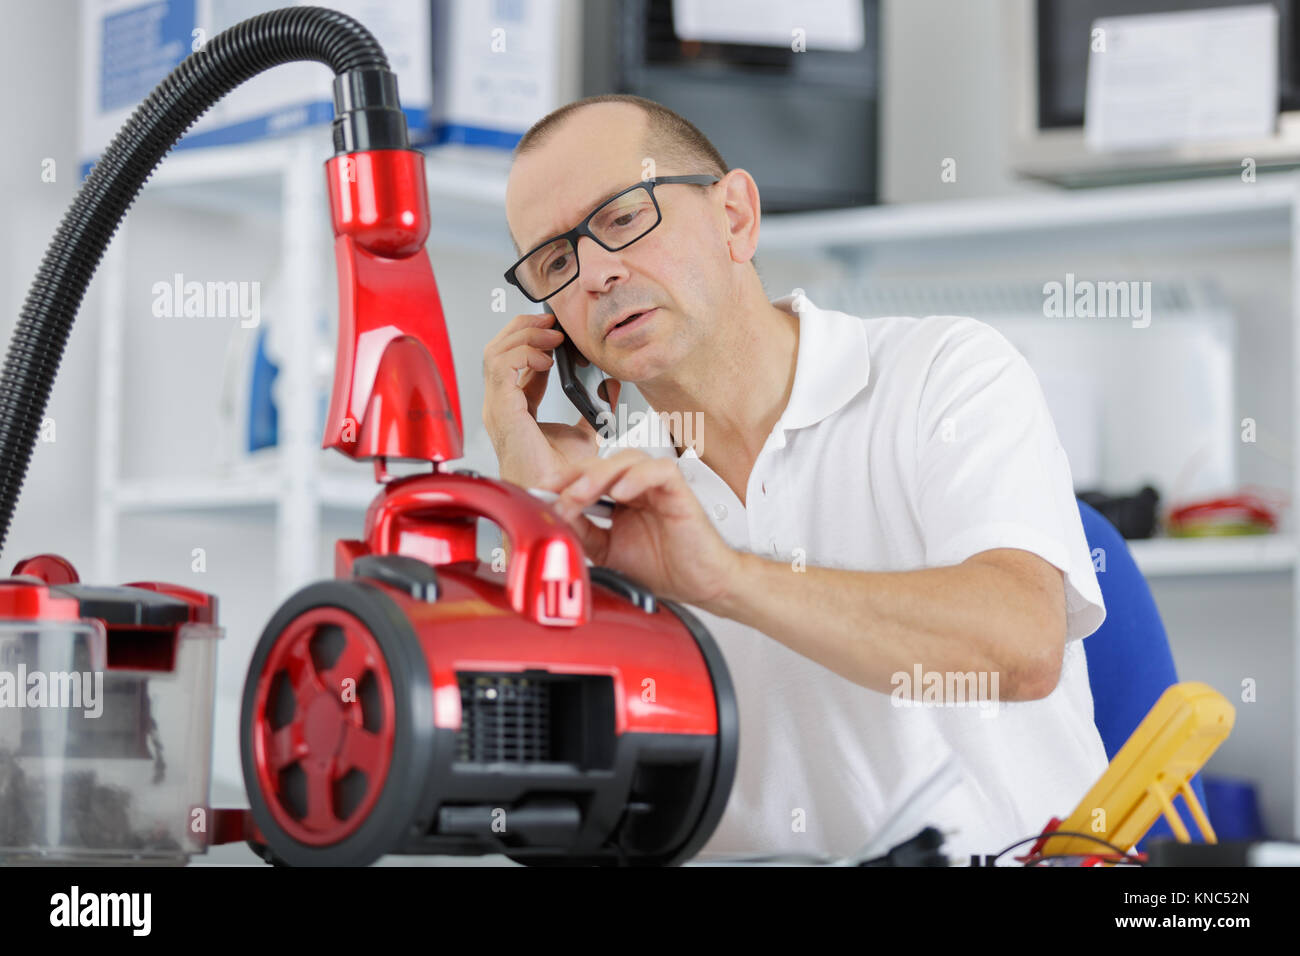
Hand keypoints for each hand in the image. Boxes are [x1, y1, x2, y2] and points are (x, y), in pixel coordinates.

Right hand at [481, 311, 620, 487]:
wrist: (558, 498)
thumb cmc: (562, 477)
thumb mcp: (584, 432)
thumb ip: (593, 407)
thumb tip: (609, 384)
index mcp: (514, 409)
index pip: (513, 362)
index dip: (533, 340)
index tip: (558, 332)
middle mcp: (500, 406)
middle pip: (498, 350)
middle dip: (524, 328)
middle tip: (553, 321)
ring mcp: (498, 408)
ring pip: (495, 352)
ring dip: (524, 335)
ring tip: (552, 334)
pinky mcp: (503, 411)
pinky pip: (501, 367)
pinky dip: (523, 353)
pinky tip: (546, 356)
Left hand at [541, 448, 742, 610]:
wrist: (700, 586)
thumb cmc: (663, 569)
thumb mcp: (606, 552)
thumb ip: (582, 532)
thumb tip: (553, 515)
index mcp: (620, 500)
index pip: (587, 475)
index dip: (563, 479)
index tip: (541, 491)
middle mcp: (637, 488)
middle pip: (603, 461)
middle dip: (575, 474)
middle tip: (558, 493)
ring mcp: (658, 488)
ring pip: (628, 458)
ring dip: (601, 473)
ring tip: (583, 494)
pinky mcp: (679, 491)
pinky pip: (661, 470)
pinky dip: (639, 477)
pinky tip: (622, 494)